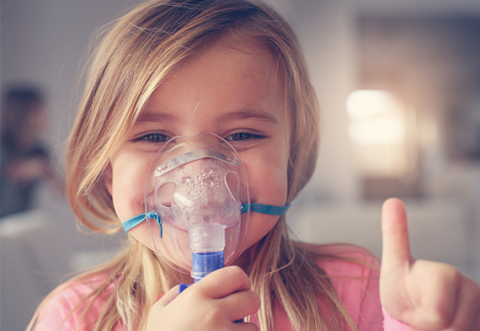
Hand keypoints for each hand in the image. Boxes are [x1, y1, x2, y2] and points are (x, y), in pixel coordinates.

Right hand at [146, 266, 259, 330]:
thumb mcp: (159, 313)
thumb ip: (176, 295)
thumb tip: (190, 287)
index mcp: (196, 297)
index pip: (235, 274)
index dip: (240, 281)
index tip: (237, 289)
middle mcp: (213, 314)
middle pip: (252, 298)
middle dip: (245, 306)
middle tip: (234, 315)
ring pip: (253, 327)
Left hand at [380, 198, 479, 329]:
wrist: (413, 308)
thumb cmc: (401, 287)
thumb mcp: (392, 265)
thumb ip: (395, 236)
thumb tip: (392, 199)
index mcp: (444, 274)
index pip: (435, 315)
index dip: (418, 319)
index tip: (412, 308)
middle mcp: (470, 288)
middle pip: (450, 328)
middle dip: (429, 329)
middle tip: (419, 315)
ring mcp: (479, 304)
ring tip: (433, 321)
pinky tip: (448, 326)